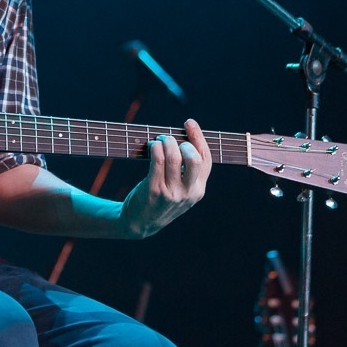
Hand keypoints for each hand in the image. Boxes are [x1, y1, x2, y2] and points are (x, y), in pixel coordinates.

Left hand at [120, 119, 211, 237]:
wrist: (140, 222)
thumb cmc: (160, 200)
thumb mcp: (181, 191)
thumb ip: (188, 172)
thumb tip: (185, 138)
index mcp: (198, 190)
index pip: (206, 160)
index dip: (199, 138)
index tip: (189, 123)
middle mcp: (188, 192)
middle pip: (195, 158)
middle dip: (183, 141)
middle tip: (170, 138)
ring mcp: (171, 192)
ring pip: (174, 157)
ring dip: (166, 142)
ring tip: (158, 140)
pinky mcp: (154, 189)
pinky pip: (157, 161)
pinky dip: (155, 147)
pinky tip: (151, 145)